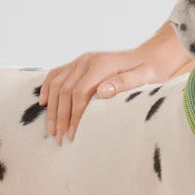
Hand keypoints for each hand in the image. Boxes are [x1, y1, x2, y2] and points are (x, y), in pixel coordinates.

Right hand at [39, 41, 189, 144]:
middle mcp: (87, 60)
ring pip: (56, 83)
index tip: (72, 135)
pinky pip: (57, 74)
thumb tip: (101, 91)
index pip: (79, 93)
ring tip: (51, 128)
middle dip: (59, 116)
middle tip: (58, 138)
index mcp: (101, 65)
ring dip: (51, 107)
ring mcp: (81, 61)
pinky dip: (47, 88)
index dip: (73, 115)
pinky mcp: (80, 64)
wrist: (152, 56)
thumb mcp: (144, 77)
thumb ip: (124, 83)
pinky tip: (43, 102)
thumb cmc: (150, 70)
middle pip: (64, 90)